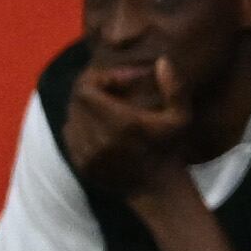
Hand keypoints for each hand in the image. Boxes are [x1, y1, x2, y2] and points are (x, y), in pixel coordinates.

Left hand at [64, 55, 192, 202]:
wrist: (157, 189)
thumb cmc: (170, 149)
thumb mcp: (181, 118)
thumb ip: (174, 88)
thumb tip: (161, 61)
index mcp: (121, 124)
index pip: (86, 89)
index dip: (100, 78)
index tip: (121, 81)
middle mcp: (98, 139)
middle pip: (77, 100)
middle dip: (93, 90)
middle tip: (113, 90)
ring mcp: (86, 153)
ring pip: (71, 116)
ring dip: (86, 107)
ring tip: (108, 107)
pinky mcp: (80, 163)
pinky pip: (69, 134)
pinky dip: (80, 125)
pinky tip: (100, 126)